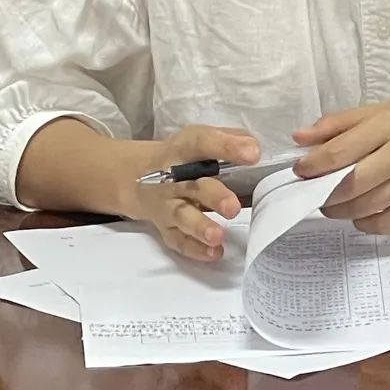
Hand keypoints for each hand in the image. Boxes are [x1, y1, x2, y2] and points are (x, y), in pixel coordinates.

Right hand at [127, 126, 258, 260]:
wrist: (137, 176)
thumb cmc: (182, 157)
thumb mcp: (201, 138)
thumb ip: (229, 139)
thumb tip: (252, 147)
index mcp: (184, 149)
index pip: (203, 143)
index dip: (227, 147)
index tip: (253, 154)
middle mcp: (172, 177)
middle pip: (193, 186)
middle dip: (214, 197)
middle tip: (233, 206)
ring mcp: (167, 204)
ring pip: (182, 216)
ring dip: (200, 227)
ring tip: (218, 236)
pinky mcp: (165, 227)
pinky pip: (178, 240)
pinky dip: (195, 249)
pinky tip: (214, 252)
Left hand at [292, 101, 389, 234]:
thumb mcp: (382, 110)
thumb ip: (339, 123)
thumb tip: (300, 137)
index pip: (341, 150)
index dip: (313, 165)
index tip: (300, 170)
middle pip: (351, 184)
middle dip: (324, 192)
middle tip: (315, 191)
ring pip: (366, 208)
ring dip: (340, 210)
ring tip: (334, 202)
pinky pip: (386, 226)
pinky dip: (365, 223)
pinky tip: (361, 213)